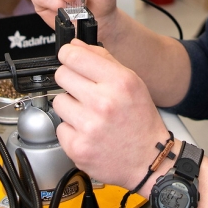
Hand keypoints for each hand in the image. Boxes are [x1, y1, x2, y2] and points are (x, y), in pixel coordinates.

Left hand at [52, 41, 168, 190]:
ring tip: (89, 116)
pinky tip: (88, 133)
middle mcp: (104, 103)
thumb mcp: (132, 82)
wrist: (148, 161)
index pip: (75, 56)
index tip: (69, 58)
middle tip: (85, 92)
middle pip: (61, 75)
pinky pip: (60, 127)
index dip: (68, 54)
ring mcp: (89, 127)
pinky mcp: (77, 147)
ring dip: (70, 107)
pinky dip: (71, 130)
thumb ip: (103, 59)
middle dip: (71, 81)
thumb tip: (75, 46)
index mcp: (120, 82)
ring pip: (58, 101)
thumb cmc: (140, 121)